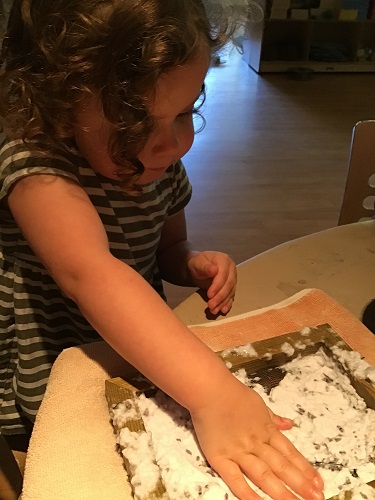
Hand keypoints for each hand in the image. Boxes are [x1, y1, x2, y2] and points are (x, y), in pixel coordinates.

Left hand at [187, 251, 236, 314]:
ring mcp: (232, 278)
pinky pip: (231, 296)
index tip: (209, 295)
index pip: (223, 275)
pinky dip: (227, 303)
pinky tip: (223, 310)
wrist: (199, 266)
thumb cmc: (198, 263)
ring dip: (223, 302)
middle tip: (211, 305)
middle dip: (220, 296)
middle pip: (229, 284)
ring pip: (230, 292)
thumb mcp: (198, 262)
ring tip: (214, 310)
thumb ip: (205, 266)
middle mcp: (231, 269)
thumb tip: (215, 270)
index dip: (217, 286)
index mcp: (224, 260)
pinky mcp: (231, 286)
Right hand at [191, 380, 323, 499]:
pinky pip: (236, 480)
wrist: (210, 390)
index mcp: (267, 430)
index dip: (305, 469)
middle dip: (301, 484)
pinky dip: (249, 494)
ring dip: (282, 492)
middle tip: (317, 498)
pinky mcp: (221, 459)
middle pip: (282, 467)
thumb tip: (289, 424)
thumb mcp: (260, 404)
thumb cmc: (234, 394)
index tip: (319, 483)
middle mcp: (257, 443)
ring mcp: (240, 452)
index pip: (290, 453)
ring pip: (265, 476)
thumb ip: (274, 418)